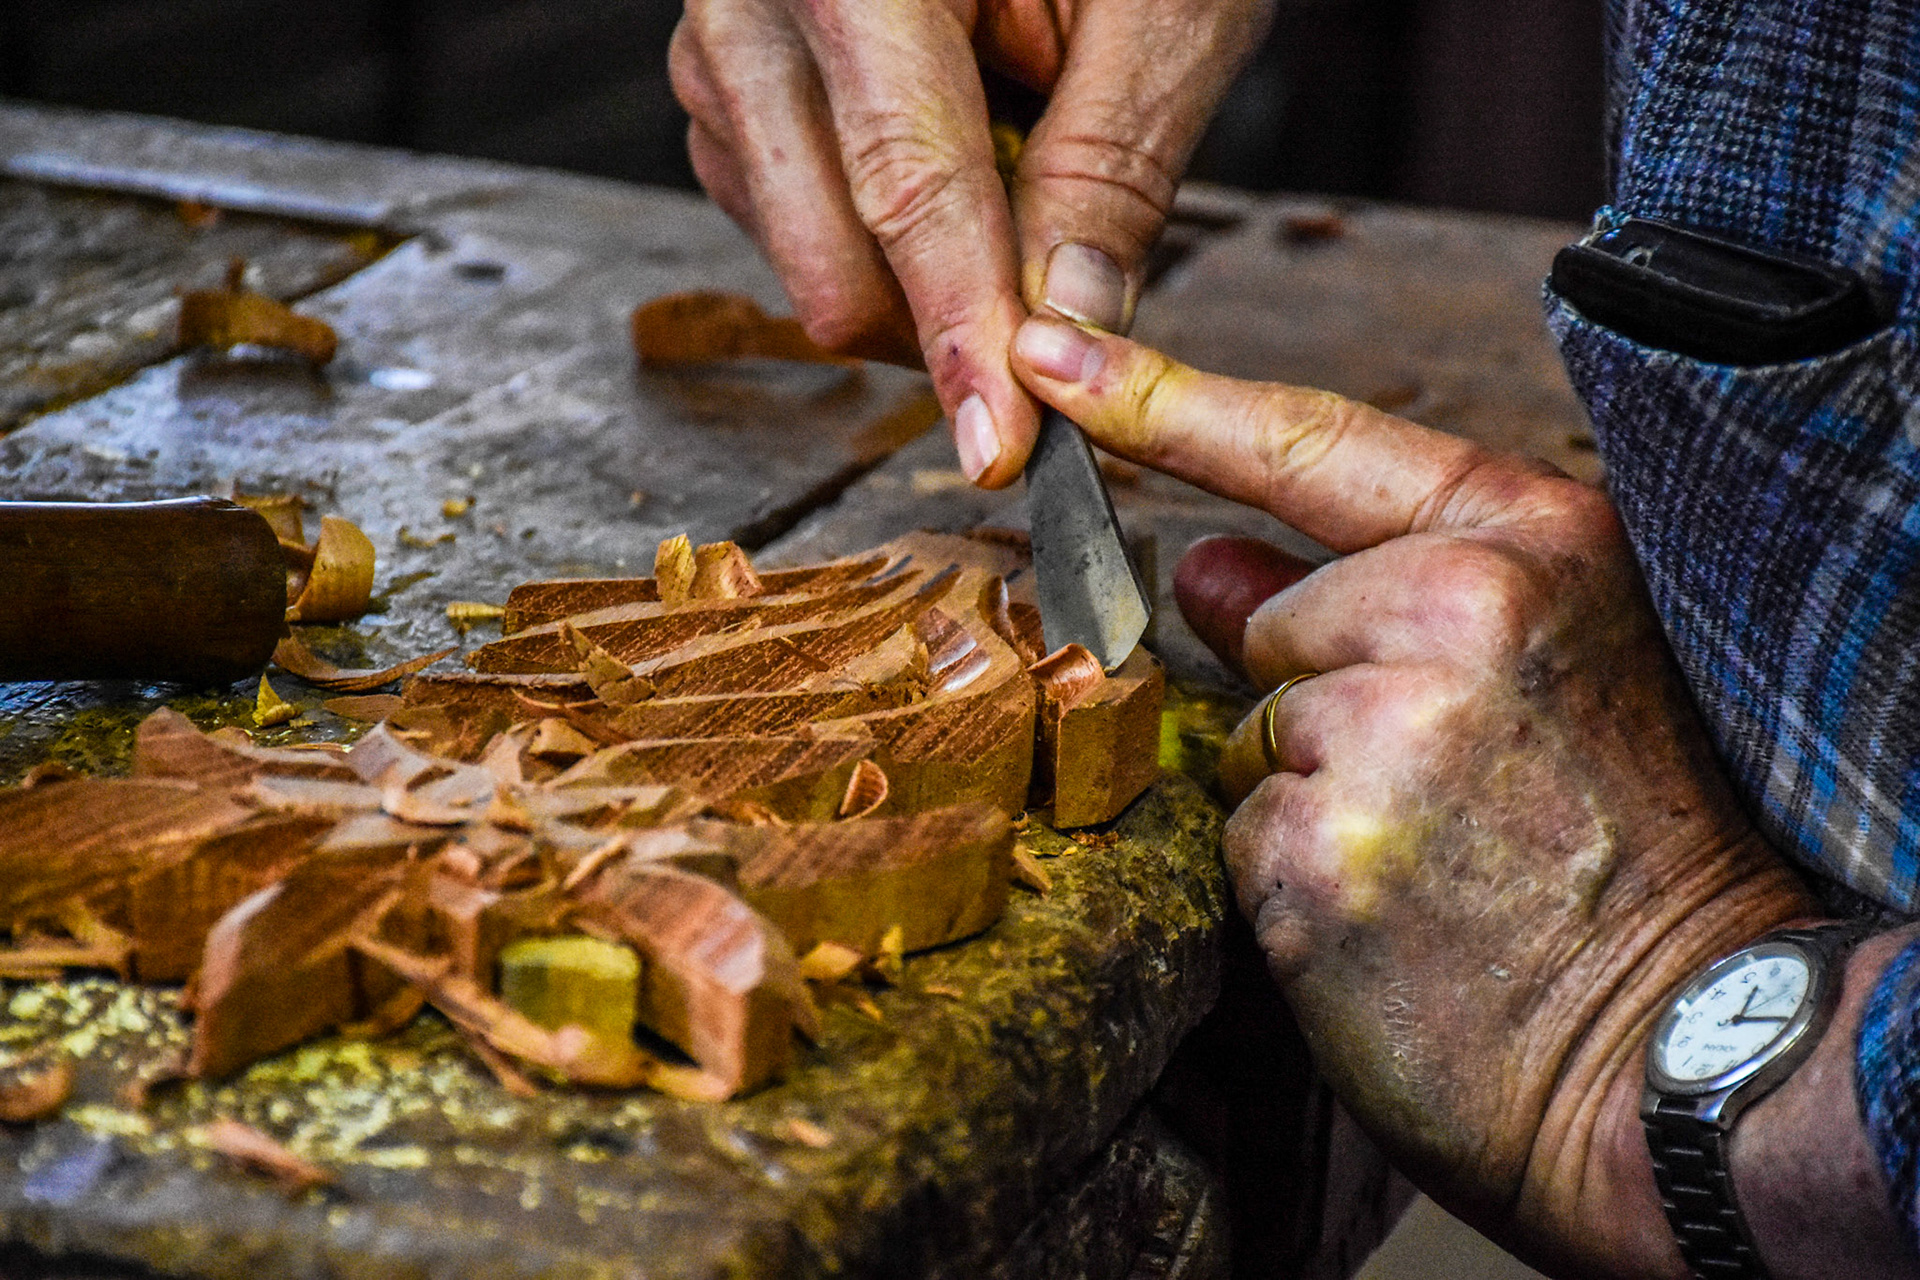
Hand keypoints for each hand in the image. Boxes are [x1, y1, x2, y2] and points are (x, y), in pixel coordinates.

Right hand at [669, 0, 1272, 485]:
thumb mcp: (1160, 10)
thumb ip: (1109, 172)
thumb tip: (1065, 337)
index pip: (909, 184)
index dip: (961, 331)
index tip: (1003, 447)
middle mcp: (756, 0)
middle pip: (830, 257)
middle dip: (945, 318)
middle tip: (1055, 300)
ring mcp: (720, 46)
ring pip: (806, 257)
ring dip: (918, 270)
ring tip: (1007, 151)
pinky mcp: (721, 89)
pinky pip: (786, 225)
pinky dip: (878, 235)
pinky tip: (943, 156)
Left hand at [1010, 315, 1820, 1274]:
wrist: (1683, 1050)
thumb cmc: (1629, 857)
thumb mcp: (1551, 673)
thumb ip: (1379, 594)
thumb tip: (1208, 567)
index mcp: (1535, 544)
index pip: (1309, 441)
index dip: (1165, 396)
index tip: (1052, 347)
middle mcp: (1463, 608)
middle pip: (1277, 624)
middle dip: (1326, 704)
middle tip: (1452, 795)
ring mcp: (1389, 727)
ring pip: (1253, 734)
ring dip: (1312, 799)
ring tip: (1437, 862)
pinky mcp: (1318, 846)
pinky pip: (1240, 832)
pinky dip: (1293, 880)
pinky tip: (1393, 919)